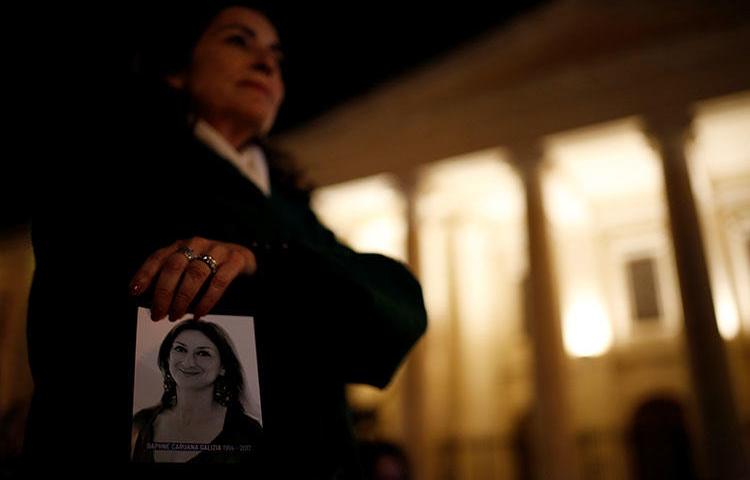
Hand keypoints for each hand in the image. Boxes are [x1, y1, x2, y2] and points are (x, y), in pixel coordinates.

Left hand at [129, 237, 256, 320]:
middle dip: (163, 293)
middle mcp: (197, 244)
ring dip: (183, 298)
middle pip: (174, 266)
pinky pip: (219, 281)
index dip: (144, 274)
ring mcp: (217, 251)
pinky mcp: (234, 260)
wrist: (245, 258)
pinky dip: (207, 300)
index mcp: (181, 245)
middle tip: (158, 313)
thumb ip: (173, 280)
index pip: (158, 258)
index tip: (135, 291)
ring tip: (176, 315)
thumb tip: (154, 303)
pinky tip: (199, 313)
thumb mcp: (189, 268)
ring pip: (195, 274)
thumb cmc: (213, 267)